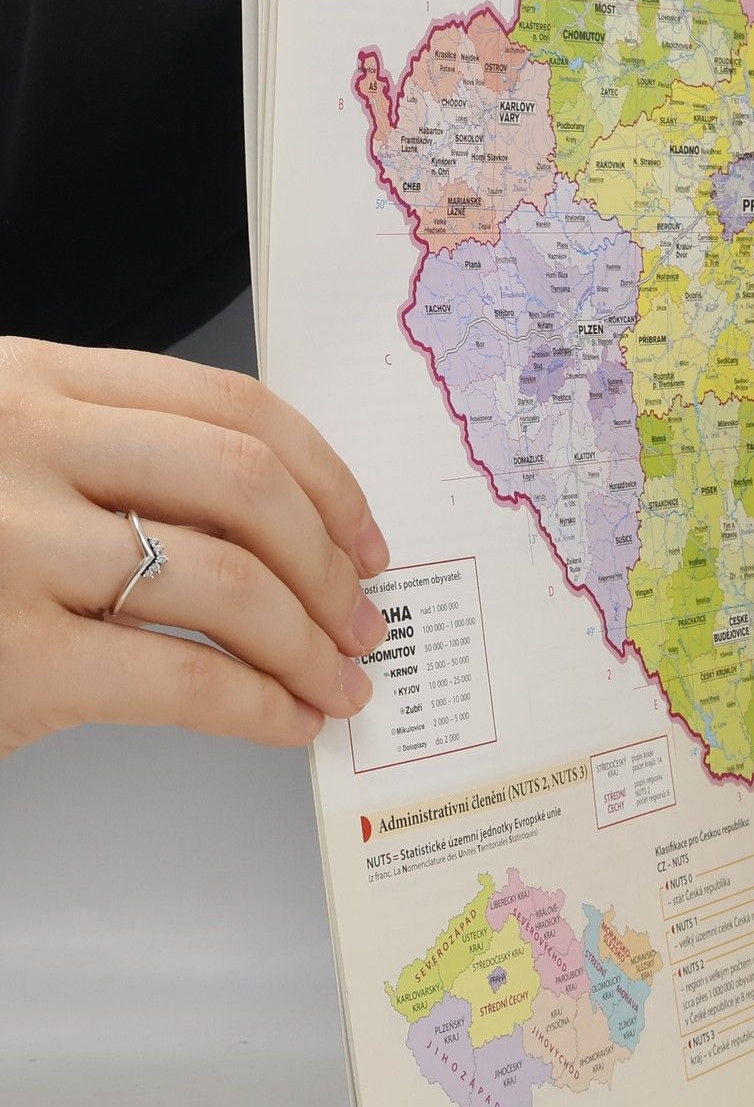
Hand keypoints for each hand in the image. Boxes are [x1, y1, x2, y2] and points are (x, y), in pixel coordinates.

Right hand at [0, 338, 389, 756]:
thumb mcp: (1, 464)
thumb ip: (104, 462)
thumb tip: (278, 529)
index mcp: (29, 383)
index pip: (231, 408)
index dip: (328, 477)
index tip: (365, 535)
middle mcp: (22, 446)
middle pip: (249, 488)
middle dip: (331, 563)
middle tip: (364, 616)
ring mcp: (11, 549)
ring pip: (231, 584)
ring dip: (311, 642)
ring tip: (339, 678)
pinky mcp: (13, 660)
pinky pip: (185, 680)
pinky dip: (261, 707)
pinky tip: (287, 722)